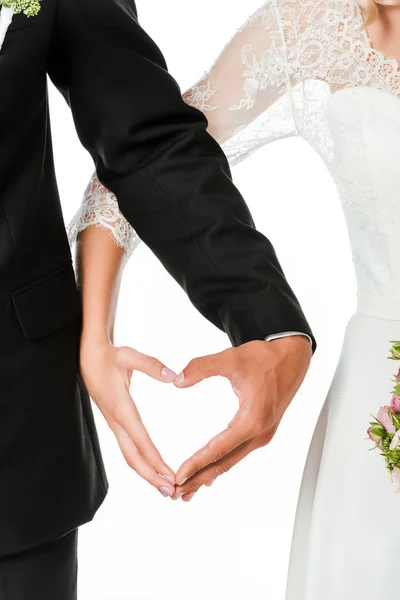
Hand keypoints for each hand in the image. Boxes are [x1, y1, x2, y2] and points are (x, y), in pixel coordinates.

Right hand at [80, 339, 176, 497]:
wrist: (88, 354)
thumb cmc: (109, 355)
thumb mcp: (129, 356)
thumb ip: (151, 365)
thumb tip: (172, 376)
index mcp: (121, 408)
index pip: (141, 440)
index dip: (155, 460)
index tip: (170, 476)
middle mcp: (116, 420)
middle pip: (133, 457)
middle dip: (151, 476)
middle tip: (172, 493)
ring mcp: (114, 423)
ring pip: (129, 455)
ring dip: (147, 472)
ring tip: (166, 487)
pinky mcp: (116, 421)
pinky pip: (128, 447)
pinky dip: (142, 461)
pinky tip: (153, 468)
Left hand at [171, 336, 311, 500]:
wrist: (292, 357)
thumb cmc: (264, 358)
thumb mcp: (231, 358)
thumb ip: (202, 367)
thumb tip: (177, 380)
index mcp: (252, 419)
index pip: (219, 448)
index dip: (196, 463)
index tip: (177, 476)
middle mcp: (260, 433)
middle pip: (224, 462)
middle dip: (199, 479)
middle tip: (175, 493)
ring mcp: (263, 434)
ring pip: (231, 461)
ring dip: (209, 475)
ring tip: (187, 491)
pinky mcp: (262, 431)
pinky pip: (238, 453)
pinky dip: (221, 465)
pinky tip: (209, 476)